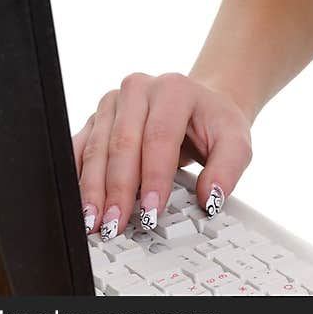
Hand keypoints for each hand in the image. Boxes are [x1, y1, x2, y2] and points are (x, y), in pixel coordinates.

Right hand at [71, 71, 252, 237]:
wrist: (201, 103)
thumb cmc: (214, 123)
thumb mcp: (236, 141)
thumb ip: (228, 168)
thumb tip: (210, 197)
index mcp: (173, 89)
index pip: (159, 136)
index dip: (153, 176)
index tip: (151, 210)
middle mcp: (139, 89)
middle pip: (122, 142)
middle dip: (118, 189)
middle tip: (116, 225)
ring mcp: (114, 102)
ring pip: (97, 147)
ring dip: (93, 188)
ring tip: (94, 222)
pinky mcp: (96, 118)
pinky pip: (79, 147)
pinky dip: (76, 177)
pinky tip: (78, 202)